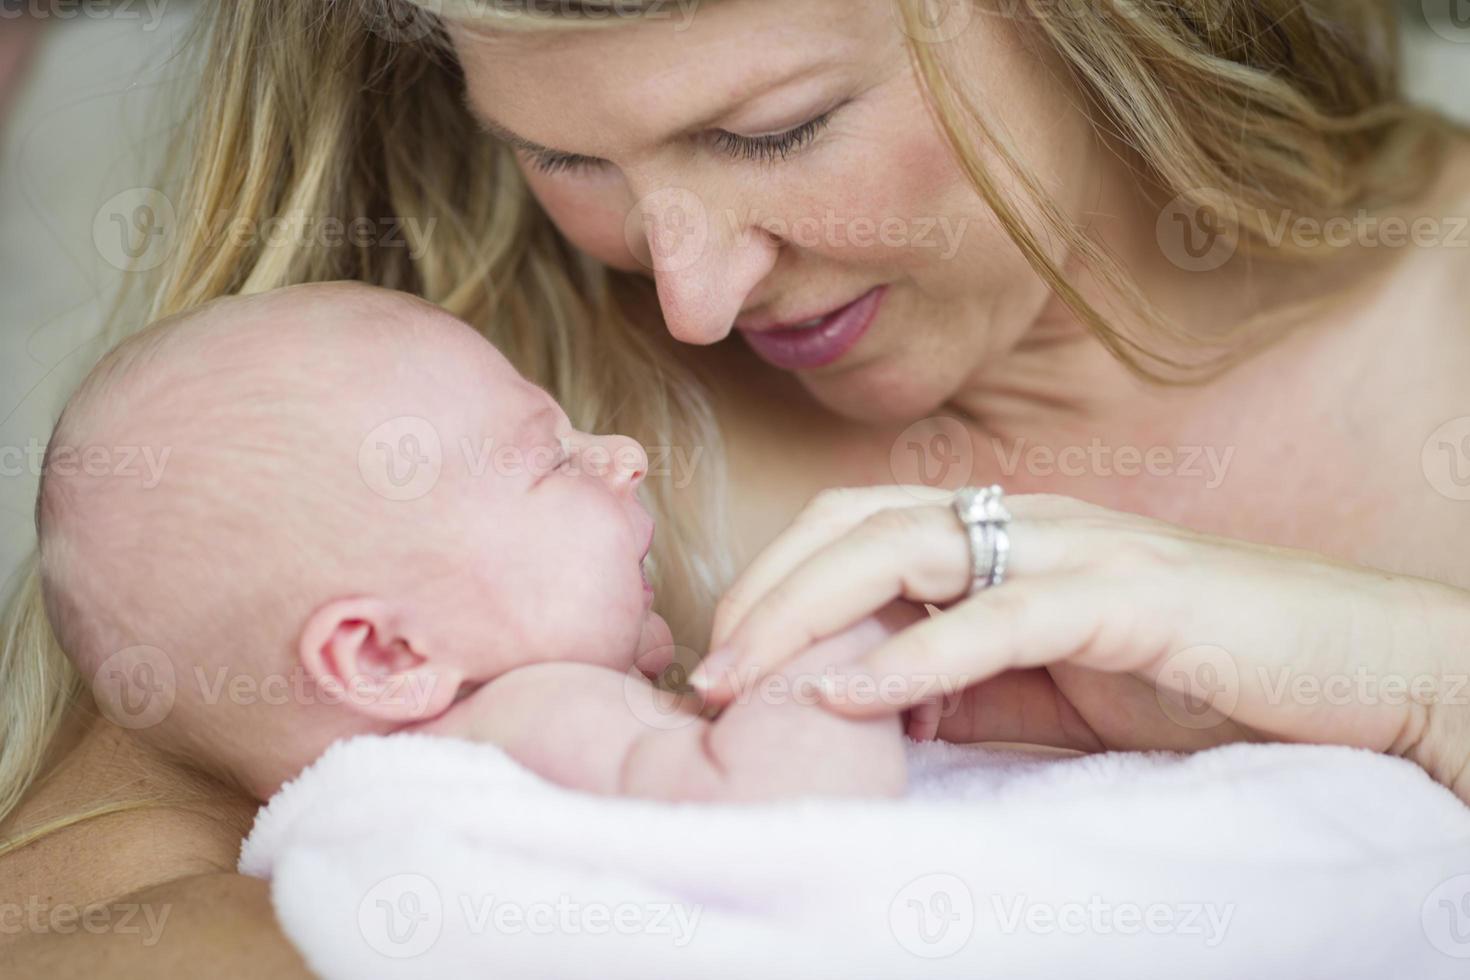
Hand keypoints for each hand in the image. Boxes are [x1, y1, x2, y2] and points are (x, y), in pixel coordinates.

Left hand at [691, 487, 1469, 799]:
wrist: (1339, 665)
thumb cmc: (1190, 668)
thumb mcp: (1045, 685)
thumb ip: (959, 685)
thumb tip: (862, 704)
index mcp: (998, 531)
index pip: (853, 528)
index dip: (773, 580)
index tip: (719, 655)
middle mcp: (1023, 519)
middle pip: (856, 526)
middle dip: (764, 594)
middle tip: (702, 670)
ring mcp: (1073, 548)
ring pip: (906, 554)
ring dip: (807, 619)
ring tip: (742, 680)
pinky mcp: (1125, 599)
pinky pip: (999, 618)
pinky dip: (915, 659)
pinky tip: (850, 698)